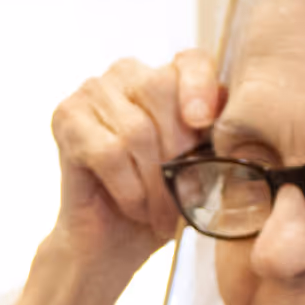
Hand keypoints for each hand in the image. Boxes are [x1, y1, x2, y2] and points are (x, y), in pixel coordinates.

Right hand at [5, 50, 221, 304]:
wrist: (114, 244)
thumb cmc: (161, 204)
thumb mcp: (203, 170)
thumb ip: (218, 141)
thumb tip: (240, 136)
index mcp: (167, 78)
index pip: (191, 60)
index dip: (201, 87)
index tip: (204, 125)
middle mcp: (127, 75)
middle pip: (159, 88)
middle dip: (176, 149)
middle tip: (181, 194)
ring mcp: (92, 93)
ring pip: (135, 128)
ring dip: (153, 181)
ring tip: (160, 212)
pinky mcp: (65, 118)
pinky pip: (108, 151)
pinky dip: (128, 187)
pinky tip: (134, 206)